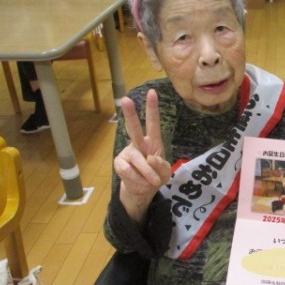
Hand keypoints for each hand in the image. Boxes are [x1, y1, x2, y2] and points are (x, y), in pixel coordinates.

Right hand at [114, 90, 171, 214]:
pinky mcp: (119, 163)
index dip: (153, 109)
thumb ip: (161, 166)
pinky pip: (130, 172)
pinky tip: (139, 182)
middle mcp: (138, 143)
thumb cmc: (156, 177)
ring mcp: (128, 153)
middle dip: (130, 114)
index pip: (154, 123)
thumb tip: (149, 159)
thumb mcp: (165, 173)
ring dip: (149, 175)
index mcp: (153, 141)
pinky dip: (139, 181)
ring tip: (152, 182)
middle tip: (125, 99)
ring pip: (139, 160)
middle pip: (134, 128)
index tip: (152, 92)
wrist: (142, 192)